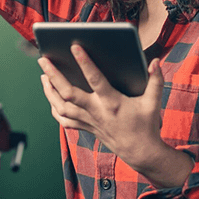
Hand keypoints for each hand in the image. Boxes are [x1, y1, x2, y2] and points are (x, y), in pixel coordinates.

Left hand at [39, 44, 182, 178]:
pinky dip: (54, 108)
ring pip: (61, 107)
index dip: (85, 62)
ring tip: (43, 75)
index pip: (95, 79)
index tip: (74, 46)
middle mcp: (97, 112)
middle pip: (68, 93)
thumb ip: (155, 81)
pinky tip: (50, 96)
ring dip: (49, 91)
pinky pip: (64, 119)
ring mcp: (89, 121)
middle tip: (43, 59)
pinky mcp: (86, 128)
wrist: (140, 152)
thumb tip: (156, 61)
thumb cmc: (146, 125)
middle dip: (54, 75)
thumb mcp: (153, 102)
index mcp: (112, 103)